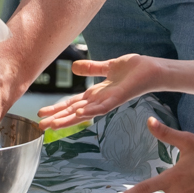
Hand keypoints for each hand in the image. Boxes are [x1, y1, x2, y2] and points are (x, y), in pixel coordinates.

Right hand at [37, 54, 161, 127]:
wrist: (153, 70)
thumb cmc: (134, 69)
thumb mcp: (108, 66)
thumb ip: (92, 69)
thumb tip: (74, 67)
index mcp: (97, 93)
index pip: (73, 103)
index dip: (57, 108)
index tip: (41, 113)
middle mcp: (101, 100)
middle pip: (75, 111)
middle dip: (58, 118)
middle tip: (40, 126)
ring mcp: (109, 101)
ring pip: (85, 112)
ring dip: (69, 119)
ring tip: (53, 124)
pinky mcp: (119, 98)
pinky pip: (104, 106)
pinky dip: (92, 110)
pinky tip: (81, 113)